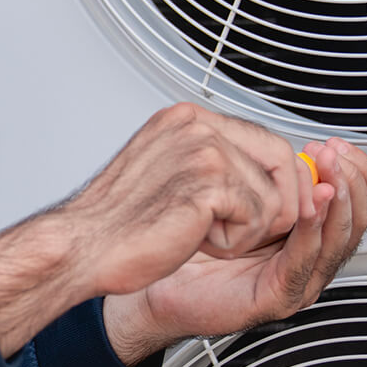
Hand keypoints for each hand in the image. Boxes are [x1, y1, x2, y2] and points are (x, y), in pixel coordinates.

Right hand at [0, 102, 313, 355]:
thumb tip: (268, 175)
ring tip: (200, 233)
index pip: (265, 139)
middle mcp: (197, 126)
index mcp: (186, 120)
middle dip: (282, 205)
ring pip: (274, 197)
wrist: (82, 247)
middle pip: (282, 160)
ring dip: (247, 230)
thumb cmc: (117, 223)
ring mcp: (203, 150)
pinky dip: (233, 243)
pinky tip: (194, 240)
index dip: (283, 180)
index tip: (285, 208)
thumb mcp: (170, 176)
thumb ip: (215, 165)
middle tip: (246, 231)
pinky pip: (257, 219)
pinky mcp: (208, 182)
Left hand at [102, 138, 366, 364]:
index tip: (336, 144)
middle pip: (355, 219)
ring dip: (335, 204)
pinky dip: (309, 233)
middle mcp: (306, 255)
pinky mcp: (279, 296)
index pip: (353, 200)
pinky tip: (304, 210)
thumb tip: (296, 145)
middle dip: (349, 181)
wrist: (156, 280)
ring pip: (337, 241)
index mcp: (303, 231)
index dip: (354, 171)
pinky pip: (303, 261)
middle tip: (333, 156)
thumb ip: (267, 174)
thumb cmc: (191, 238)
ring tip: (327, 177)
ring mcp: (296, 278)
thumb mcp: (238, 193)